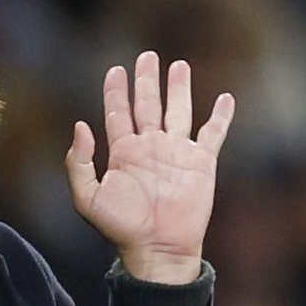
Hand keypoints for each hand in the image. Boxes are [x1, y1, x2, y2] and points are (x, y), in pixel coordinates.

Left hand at [64, 51, 234, 284]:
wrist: (158, 249)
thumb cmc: (121, 228)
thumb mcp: (88, 198)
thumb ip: (79, 162)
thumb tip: (80, 125)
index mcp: (124, 151)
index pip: (119, 112)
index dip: (116, 90)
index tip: (115, 69)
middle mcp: (150, 147)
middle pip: (148, 104)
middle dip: (147, 80)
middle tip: (148, 56)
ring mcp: (177, 153)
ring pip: (179, 111)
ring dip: (178, 88)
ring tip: (179, 65)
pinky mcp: (202, 163)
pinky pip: (213, 133)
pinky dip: (221, 116)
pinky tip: (226, 98)